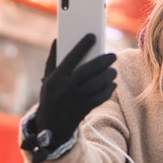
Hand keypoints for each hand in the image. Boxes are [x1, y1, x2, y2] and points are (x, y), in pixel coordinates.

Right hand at [35, 33, 116, 148]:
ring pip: (96, 84)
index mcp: (55, 78)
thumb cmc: (51, 96)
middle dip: (103, 61)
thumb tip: (57, 39)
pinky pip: (100, 97)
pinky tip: (112, 84)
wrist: (51, 126)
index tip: (93, 36)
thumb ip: (53, 59)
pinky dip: (108, 89)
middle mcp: (65, 88)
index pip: (71, 58)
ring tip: (113, 70)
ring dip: (108, 75)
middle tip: (113, 55)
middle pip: (88, 71)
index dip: (82, 46)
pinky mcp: (85, 109)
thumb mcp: (48, 78)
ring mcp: (75, 100)